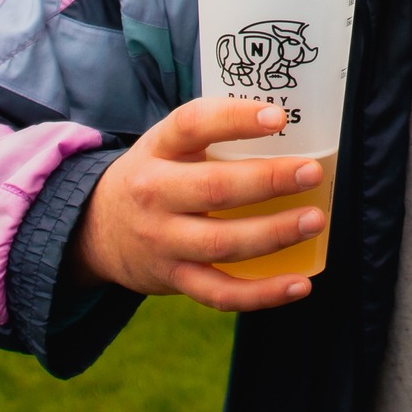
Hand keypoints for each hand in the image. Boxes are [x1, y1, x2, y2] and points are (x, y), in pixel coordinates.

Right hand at [67, 97, 325, 310]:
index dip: (235, 119)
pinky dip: (262, 294)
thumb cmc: (156, 175)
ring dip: (274, 234)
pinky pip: (220, 293)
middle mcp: (155, 193)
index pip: (193, 125)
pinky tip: (300, 284)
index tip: (278, 117)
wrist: (97, 229)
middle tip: (311, 172)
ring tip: (315, 220)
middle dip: (268, 181)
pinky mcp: (174, 279)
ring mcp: (163, 241)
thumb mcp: (167, 143)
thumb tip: (295, 120)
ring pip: (222, 243)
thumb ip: (214, 131)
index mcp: (158, 149)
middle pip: (214, 189)